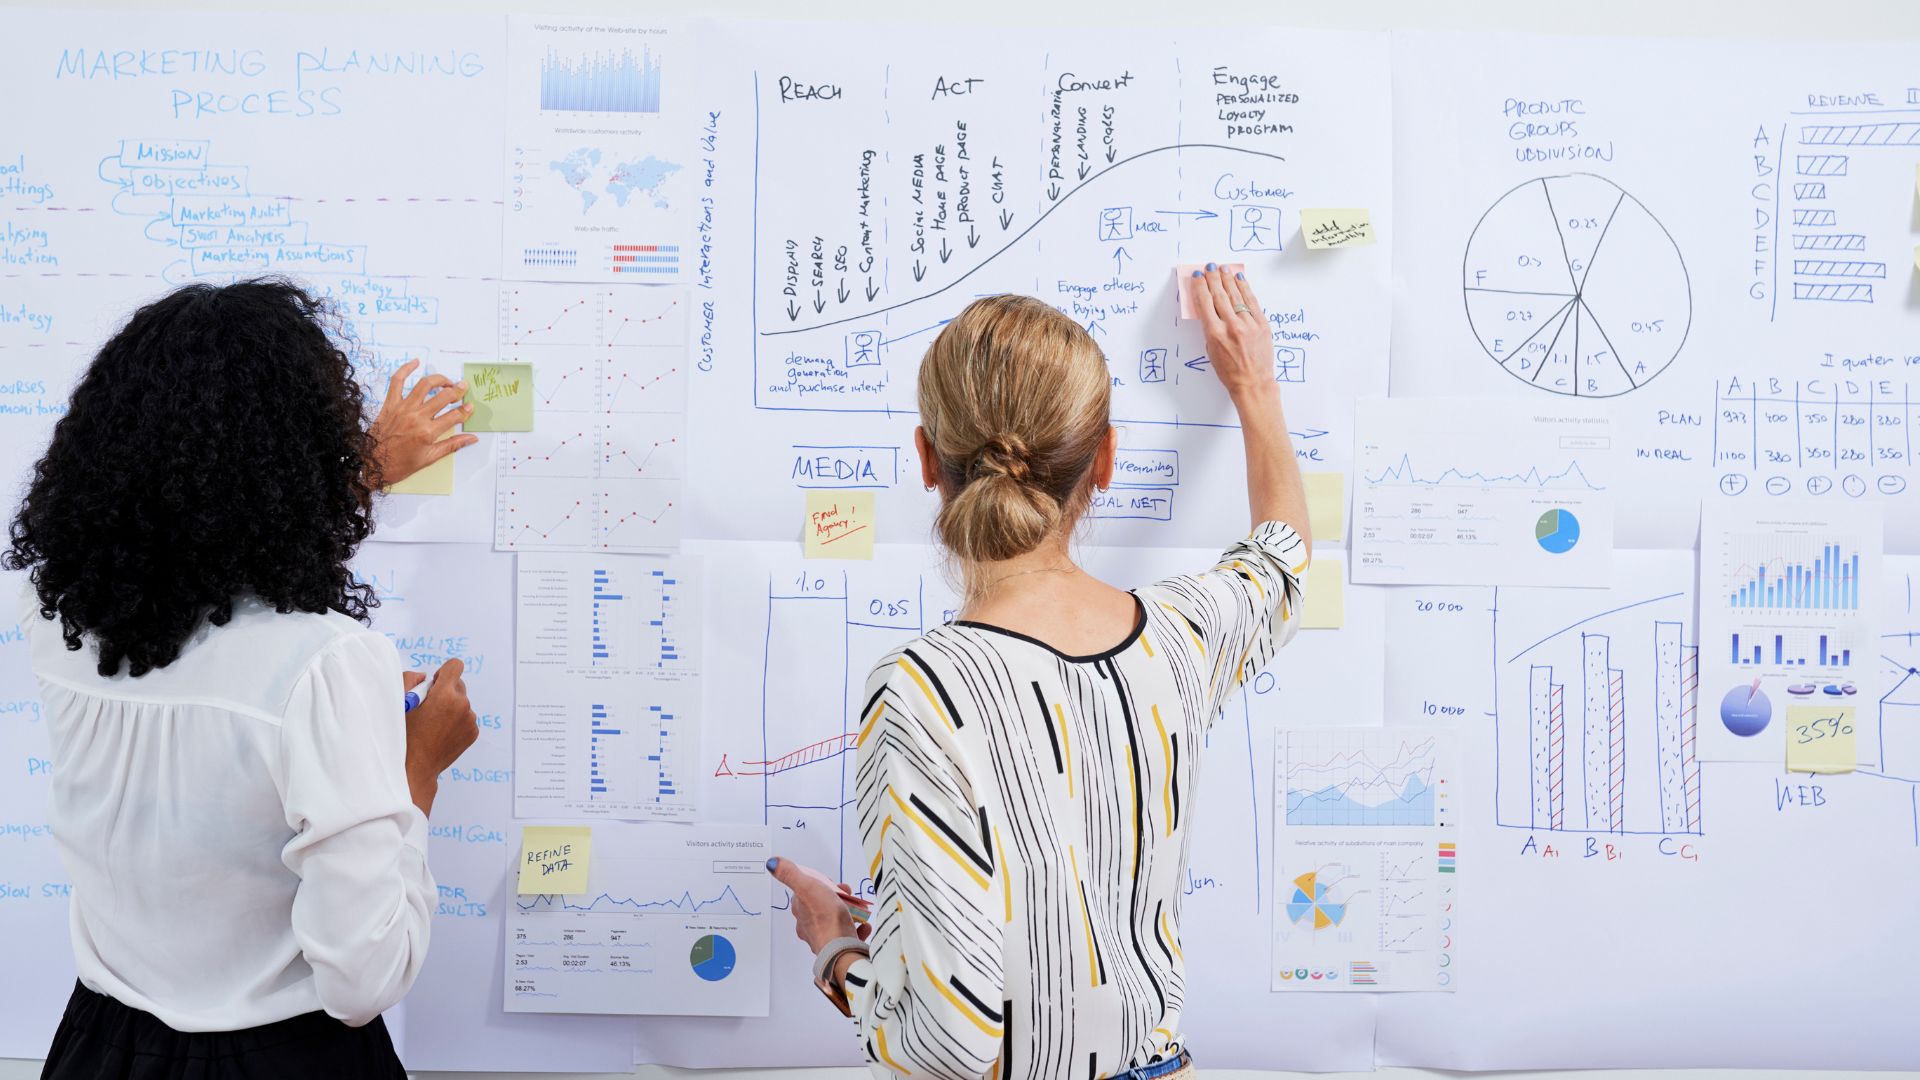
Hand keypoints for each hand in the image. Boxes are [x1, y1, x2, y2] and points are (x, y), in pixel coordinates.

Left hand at [368, 359, 477, 488]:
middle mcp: (417, 417)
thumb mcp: (429, 459)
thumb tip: (471, 438)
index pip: (454, 416)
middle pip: (443, 397)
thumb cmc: (399, 464)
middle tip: (463, 388)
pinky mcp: (390, 404)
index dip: (465, 410)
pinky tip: (416, 363)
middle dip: (457, 391)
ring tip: (447, 381)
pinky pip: (397, 381)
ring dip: (439, 379)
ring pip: (425, 385)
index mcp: (428, 432)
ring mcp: (403, 408)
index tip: (470, 406)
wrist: (372, 464)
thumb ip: (452, 445)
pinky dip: (406, 369)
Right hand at [403, 657, 478, 815]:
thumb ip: (411, 679)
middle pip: (458, 685)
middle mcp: (462, 706)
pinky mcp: (473, 733)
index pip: (455, 666)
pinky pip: (466, 718)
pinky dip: (456, 721)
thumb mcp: (399, 702)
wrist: (415, 767)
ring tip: (432, 724)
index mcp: (445, 695)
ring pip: (462, 703)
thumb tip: (425, 676)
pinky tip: (440, 733)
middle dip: (445, 692)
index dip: (443, 672)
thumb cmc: (403, 735)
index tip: (435, 683)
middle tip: (428, 707)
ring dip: (451, 707)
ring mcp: (470, 720)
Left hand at [767, 856, 867, 953]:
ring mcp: (823, 938)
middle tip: (847, 893)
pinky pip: (848, 935)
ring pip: (834, 921)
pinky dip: (856, 929)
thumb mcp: (807, 887)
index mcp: (801, 911)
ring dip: (847, 912)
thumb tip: (772, 863)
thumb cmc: (825, 918)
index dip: (817, 884)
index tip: (830, 882)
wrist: (840, 949)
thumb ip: (791, 874)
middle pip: (821, 906)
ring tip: (858, 908)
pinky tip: (863, 926)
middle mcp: (809, 926)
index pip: (805, 893)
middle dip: (835, 897)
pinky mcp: (838, 948)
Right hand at [1192, 264, 1273, 402]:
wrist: (1253, 383)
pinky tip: (1240, 279)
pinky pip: (1252, 301)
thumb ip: (1210, 327)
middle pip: (1220, 295)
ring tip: (1223, 268)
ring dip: (1228, 279)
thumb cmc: (1229, 371)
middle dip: (1213, 279)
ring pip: (1236, 295)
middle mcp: (1231, 326)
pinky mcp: (1262, 324)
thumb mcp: (1211, 350)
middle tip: (1209, 267)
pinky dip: (1245, 288)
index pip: (1205, 303)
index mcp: (1215, 334)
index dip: (1200, 287)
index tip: (1197, 276)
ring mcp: (1249, 324)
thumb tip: (1209, 307)